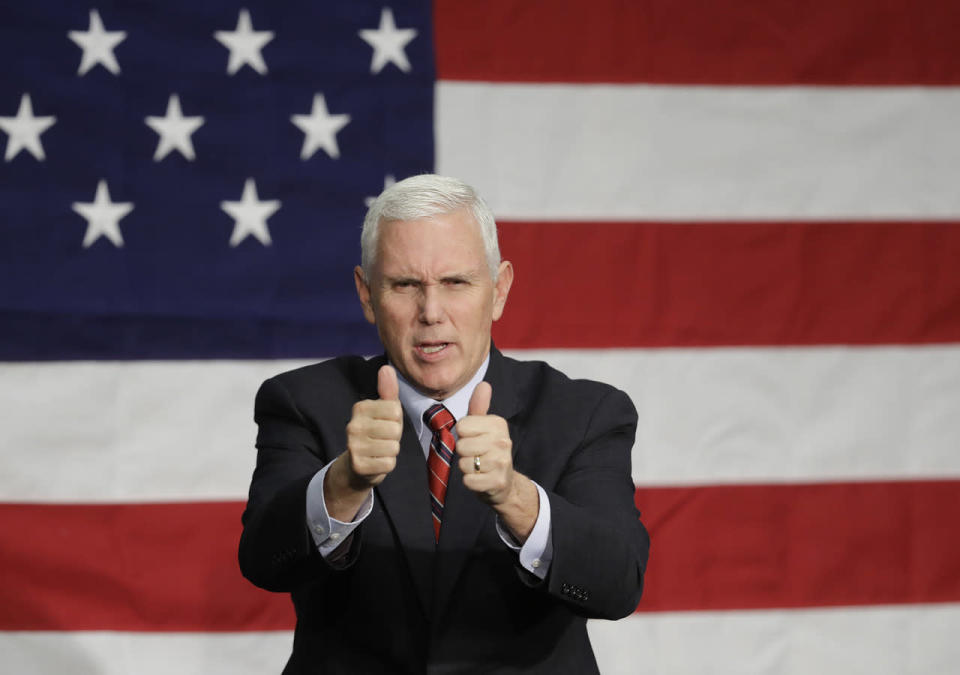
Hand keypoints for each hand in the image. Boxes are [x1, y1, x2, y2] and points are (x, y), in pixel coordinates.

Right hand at [344, 365, 402, 487]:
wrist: (358, 465)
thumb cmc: (376, 433)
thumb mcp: (384, 410)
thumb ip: (388, 390)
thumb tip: (386, 368)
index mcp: (360, 408)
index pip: (395, 409)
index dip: (396, 419)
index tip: (385, 423)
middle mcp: (353, 426)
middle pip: (395, 430)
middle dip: (394, 437)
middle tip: (383, 439)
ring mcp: (354, 446)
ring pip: (393, 447)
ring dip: (391, 451)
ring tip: (379, 450)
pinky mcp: (358, 465)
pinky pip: (389, 463)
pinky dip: (387, 464)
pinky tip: (376, 462)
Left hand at [456, 382, 514, 504]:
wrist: (504, 482)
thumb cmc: (488, 450)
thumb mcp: (484, 426)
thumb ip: (479, 406)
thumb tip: (483, 384)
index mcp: (498, 424)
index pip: (461, 426)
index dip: (463, 435)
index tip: (475, 439)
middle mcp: (503, 441)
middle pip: (461, 446)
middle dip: (464, 453)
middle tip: (477, 455)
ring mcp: (502, 462)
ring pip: (464, 464)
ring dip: (467, 468)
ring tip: (479, 467)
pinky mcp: (498, 481)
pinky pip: (468, 481)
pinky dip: (470, 482)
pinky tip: (481, 479)